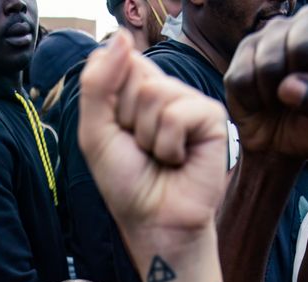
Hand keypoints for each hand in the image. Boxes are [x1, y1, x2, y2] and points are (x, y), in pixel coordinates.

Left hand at [78, 29, 226, 247]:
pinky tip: (179, 160)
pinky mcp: (211, 117)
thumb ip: (97, 84)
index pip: (113, 62)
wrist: (155, 221)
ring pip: (154, 94)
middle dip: (126, 120)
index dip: (108, 102)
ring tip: (160, 158)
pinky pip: (177, 114)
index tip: (118, 134)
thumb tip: (122, 34)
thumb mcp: (95, 134)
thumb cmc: (127, 183)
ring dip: (148, 137)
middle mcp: (164, 90)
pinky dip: (168, 145)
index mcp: (135, 90)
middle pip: (132, 74)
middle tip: (140, 149)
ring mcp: (189, 101)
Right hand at [225, 4, 307, 158]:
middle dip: (300, 84)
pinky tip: (260, 101)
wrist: (278, 147)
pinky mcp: (244, 52)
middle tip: (300, 97)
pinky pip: (243, 78)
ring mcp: (273, 35)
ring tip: (279, 101)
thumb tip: (289, 87)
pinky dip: (252, 100)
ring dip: (273, 95)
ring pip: (269, 63)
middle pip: (302, 46)